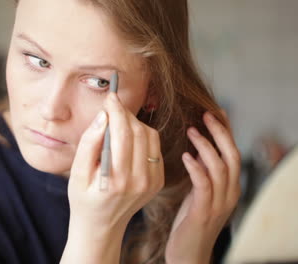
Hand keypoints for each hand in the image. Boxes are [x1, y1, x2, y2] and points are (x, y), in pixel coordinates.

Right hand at [68, 92, 164, 233]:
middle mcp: (139, 180)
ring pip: (150, 136)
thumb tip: (104, 116)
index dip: (117, 110)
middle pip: (139, 131)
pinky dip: (142, 136)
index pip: (123, 133)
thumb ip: (89, 144)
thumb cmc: (83, 199)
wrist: (101, 227)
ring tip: (118, 123)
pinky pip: (154, 147)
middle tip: (112, 106)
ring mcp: (152, 181)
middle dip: (125, 113)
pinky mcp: (158, 180)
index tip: (110, 97)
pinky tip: (128, 139)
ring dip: (135, 123)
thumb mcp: (76, 173)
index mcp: (117, 179)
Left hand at [165, 110, 240, 263]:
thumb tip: (197, 149)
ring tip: (191, 131)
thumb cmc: (190, 223)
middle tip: (205, 115)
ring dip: (206, 146)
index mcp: (230, 188)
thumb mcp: (199, 194)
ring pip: (220, 167)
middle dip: (220, 133)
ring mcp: (219, 203)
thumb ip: (203, 174)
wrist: (189, 254)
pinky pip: (204, 184)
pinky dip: (197, 167)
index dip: (226, 132)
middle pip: (231, 155)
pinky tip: (186, 156)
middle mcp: (230, 193)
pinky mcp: (204, 211)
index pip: (232, 153)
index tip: (216, 112)